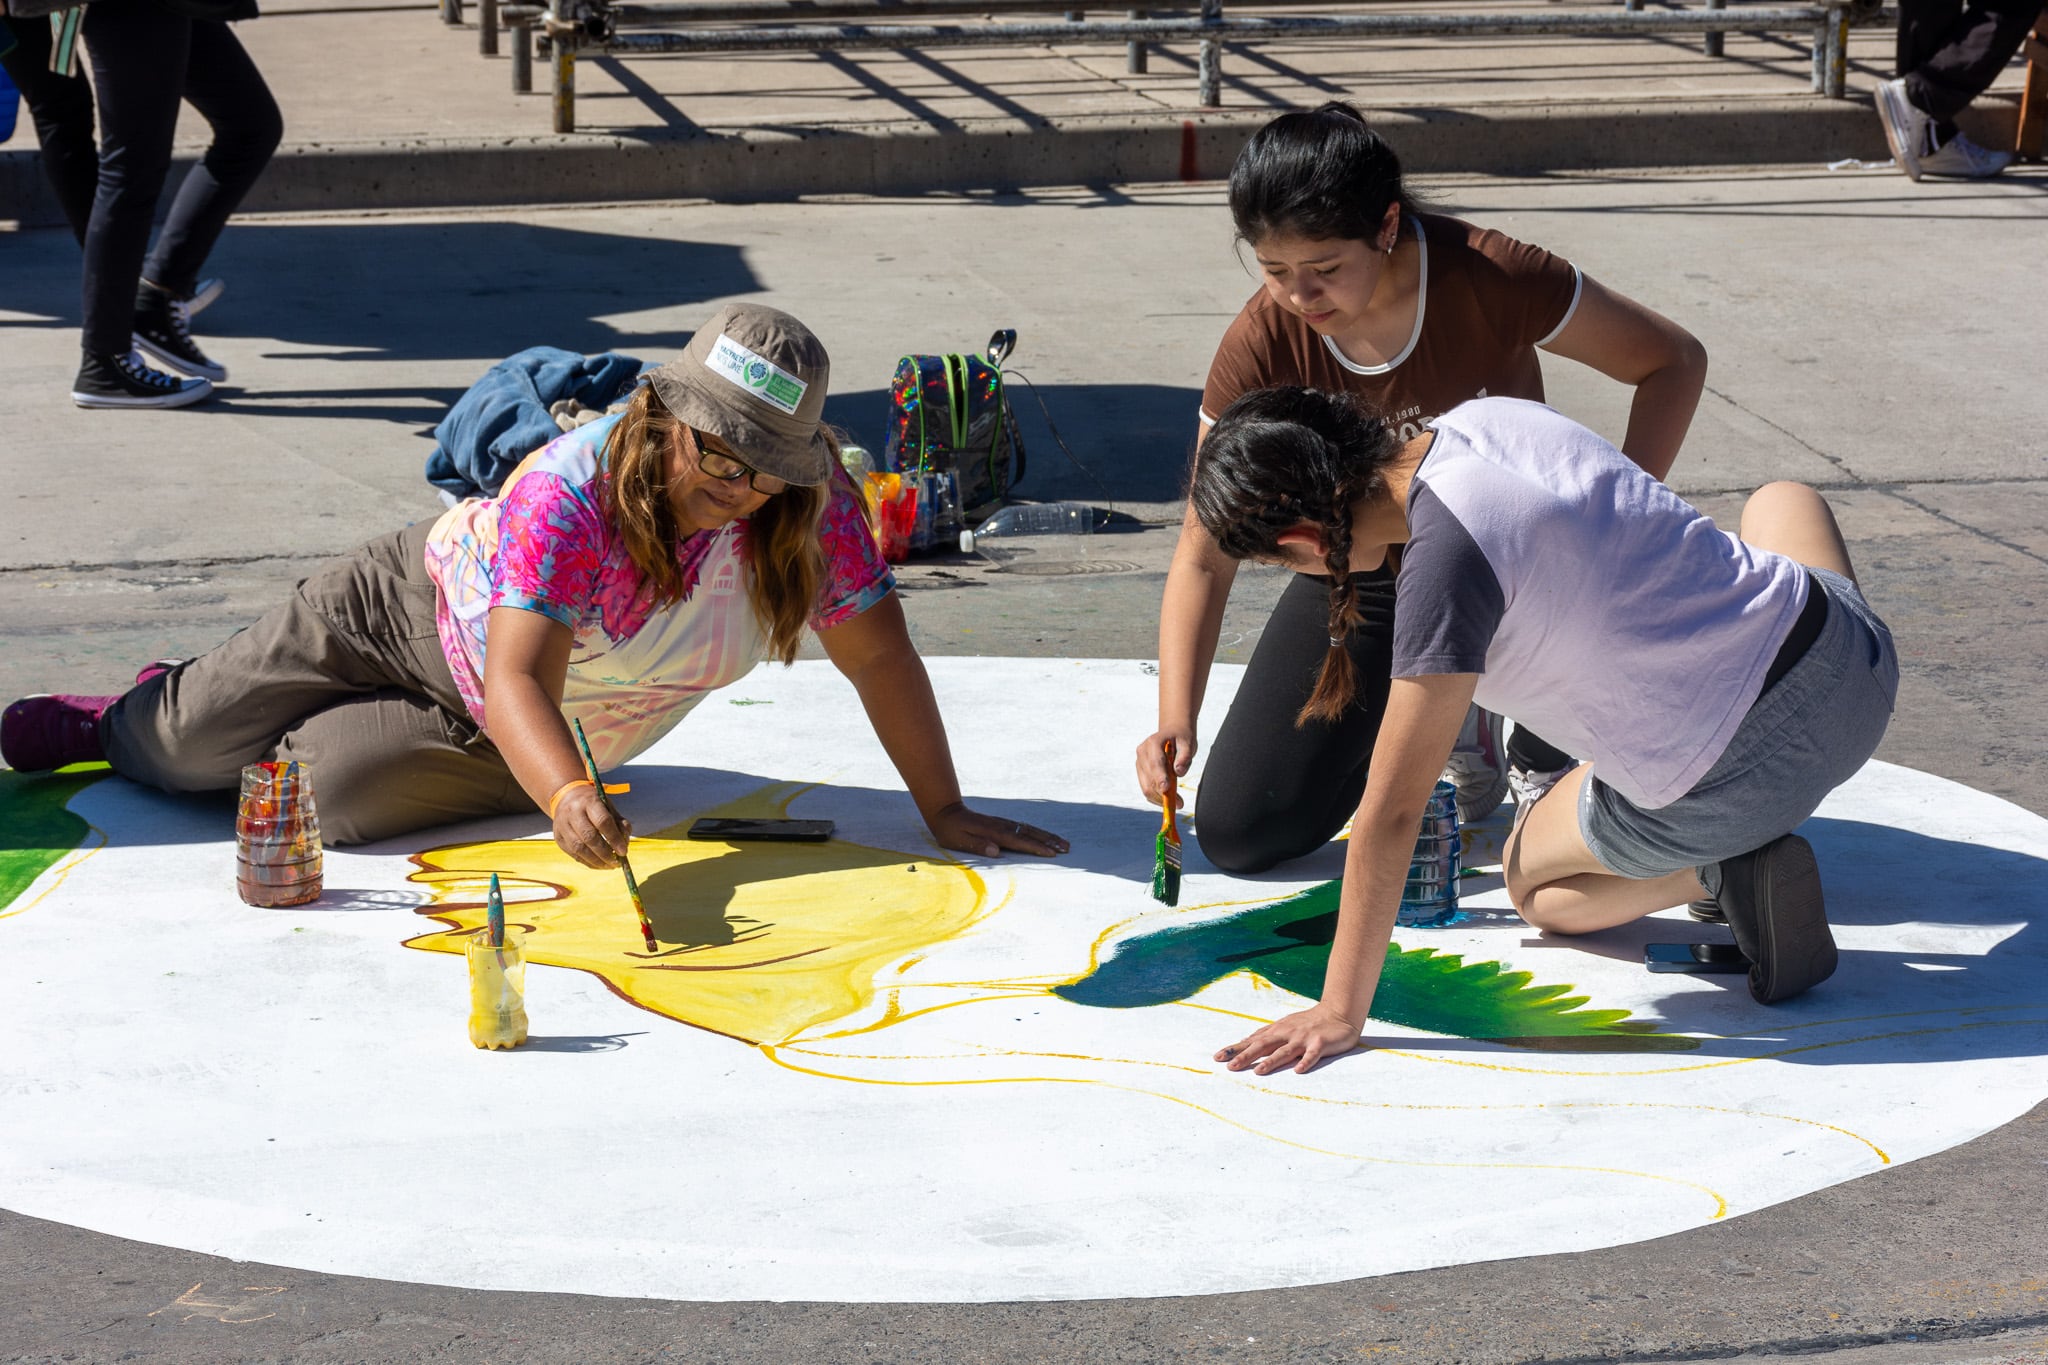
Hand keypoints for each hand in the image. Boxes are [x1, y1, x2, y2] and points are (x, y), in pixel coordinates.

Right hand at [552, 782, 632, 869]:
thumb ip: (620, 823)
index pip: (603, 821)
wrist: (567, 798)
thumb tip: (624, 844)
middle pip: (589, 837)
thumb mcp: (609, 807)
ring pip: (579, 848)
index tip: (624, 852)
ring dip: (596, 861)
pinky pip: (573, 854)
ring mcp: (563, 826)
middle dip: (605, 853)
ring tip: (610, 866)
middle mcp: (573, 812)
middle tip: (617, 863)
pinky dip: (588, 862)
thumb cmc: (593, 804)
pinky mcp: (558, 838)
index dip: (614, 838)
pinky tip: (599, 865)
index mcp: (589, 801)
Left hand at [926, 802, 1067, 858]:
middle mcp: (1001, 825)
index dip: (1034, 848)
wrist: (946, 811)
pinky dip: (1038, 833)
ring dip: (1048, 836)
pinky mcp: (1003, 823)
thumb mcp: (957, 840)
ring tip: (1064, 844)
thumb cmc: (950, 830)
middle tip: (1066, 848)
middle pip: (1029, 833)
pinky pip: (1025, 828)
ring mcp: (1004, 823)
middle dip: (1049, 841)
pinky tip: (1047, 837)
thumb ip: (977, 844)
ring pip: (1030, 829)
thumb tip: (996, 850)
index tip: (1050, 854)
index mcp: (992, 832)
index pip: (1017, 841)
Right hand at [1135, 727, 1195, 806]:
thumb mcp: (1188, 742)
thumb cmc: (1181, 737)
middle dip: (1162, 794)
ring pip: (1146, 787)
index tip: (1166, 790)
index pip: (1155, 763)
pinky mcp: (1141, 771)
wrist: (1173, 731)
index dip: (1160, 777)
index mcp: (1153, 742)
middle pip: (1149, 779)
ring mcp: (1139, 762)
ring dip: (1160, 798)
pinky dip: (1157, 797)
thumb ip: (1184, 756)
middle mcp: (1142, 752)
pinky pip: (1147, 788)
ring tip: (1178, 803)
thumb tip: (1179, 771)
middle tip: (1180, 804)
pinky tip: (1170, 799)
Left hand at [1216, 1004, 1361, 1075]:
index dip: (1235, 1048)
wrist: (1338, 1012)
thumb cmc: (1308, 1022)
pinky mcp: (1320, 1043)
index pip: (1252, 1041)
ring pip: (1285, 1051)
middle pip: (1263, 1045)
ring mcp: (1303, 1038)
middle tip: (1230, 1066)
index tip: (1217, 1057)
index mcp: (1277, 1030)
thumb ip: (1267, 1035)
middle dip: (1246, 1055)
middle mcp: (1287, 1033)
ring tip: (1258, 1071)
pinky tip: (1298, 1070)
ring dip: (1271, 1061)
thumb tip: (1245, 1042)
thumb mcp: (1284, 1025)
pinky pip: (1312, 1054)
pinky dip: (1305, 1062)